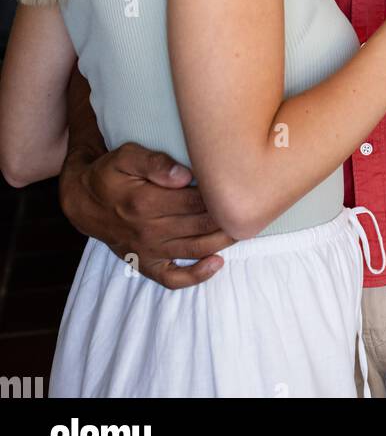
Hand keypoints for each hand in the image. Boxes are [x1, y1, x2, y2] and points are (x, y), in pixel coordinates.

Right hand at [60, 142, 234, 289]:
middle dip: (228, 217)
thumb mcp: (126, 157)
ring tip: (244, 227)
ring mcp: (148, 251)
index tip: (240, 186)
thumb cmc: (110, 174)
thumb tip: (185, 175)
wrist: (84, 202)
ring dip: (223, 241)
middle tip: (251, 206)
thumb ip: (155, 163)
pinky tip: (217, 264)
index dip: (220, 194)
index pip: (195, 200)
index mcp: (145, 201)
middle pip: (200, 225)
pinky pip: (172, 279)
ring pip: (194, 249)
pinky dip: (196, 276)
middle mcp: (148, 230)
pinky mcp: (145, 265)